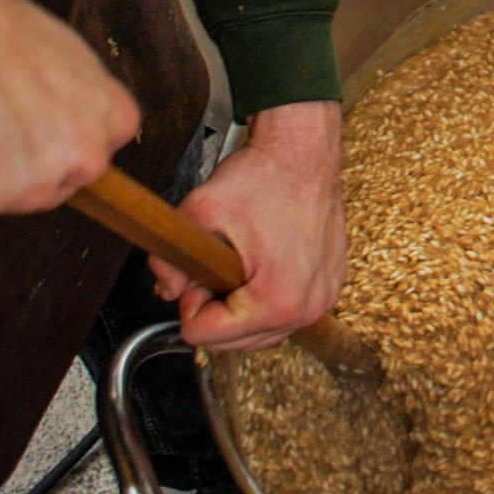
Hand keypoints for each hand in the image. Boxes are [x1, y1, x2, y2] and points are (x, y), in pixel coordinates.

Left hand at [152, 102, 344, 352]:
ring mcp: (322, 300)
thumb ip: (167, 260)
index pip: (204, 335)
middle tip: (216, 265)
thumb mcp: (199, 213)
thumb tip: (163, 289)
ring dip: (237, 308)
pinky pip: (284, 315)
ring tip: (239, 264)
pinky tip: (261, 265)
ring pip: (257, 334)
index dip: (189, 300)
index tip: (202, 269)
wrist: (303, 151)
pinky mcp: (329, 287)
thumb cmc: (263, 177)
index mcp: (276, 301)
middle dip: (213, 308)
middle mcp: (306, 308)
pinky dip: (263, 300)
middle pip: (232, 343)